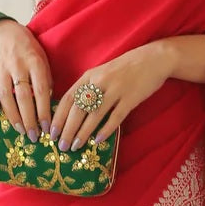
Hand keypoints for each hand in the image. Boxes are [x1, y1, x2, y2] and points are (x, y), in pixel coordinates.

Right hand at [0, 19, 52, 139]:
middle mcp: (18, 66)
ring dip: (13, 116)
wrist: (6, 33)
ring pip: (6, 95)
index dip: (44, 112)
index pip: (41, 92)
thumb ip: (46, 82)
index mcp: (35, 63)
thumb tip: (49, 108)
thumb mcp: (44, 61)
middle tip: (34, 136)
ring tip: (20, 130)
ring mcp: (2, 68)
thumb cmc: (30, 51)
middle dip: (29, 119)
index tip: (48, 128)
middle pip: (23, 97)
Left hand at [49, 43, 171, 151]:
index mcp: (89, 75)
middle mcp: (99, 82)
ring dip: (83, 133)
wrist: (153, 59)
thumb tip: (73, 112)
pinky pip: (115, 117)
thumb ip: (88, 88)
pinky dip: (105, 130)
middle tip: (61, 145)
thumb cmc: (126, 68)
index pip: (68, 98)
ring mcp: (115, 90)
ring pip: (94, 115)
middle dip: (67, 129)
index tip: (51, 132)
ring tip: (75, 146)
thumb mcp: (102, 73)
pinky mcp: (131, 98)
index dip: (58, 116)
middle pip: (78, 109)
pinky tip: (98, 140)